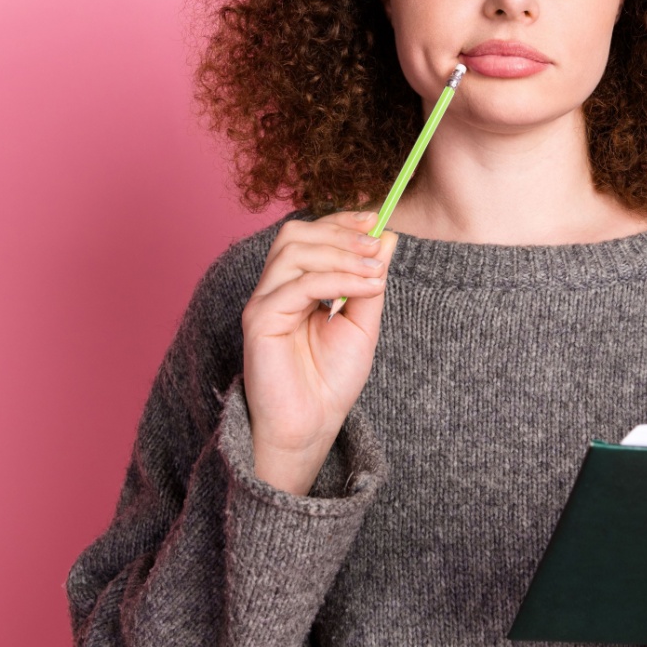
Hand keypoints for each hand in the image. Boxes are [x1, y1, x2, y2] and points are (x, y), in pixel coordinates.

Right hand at [241, 210, 399, 495]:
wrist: (313, 426)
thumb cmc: (331, 381)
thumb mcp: (362, 323)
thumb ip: (369, 281)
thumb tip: (386, 237)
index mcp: (294, 286)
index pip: (308, 235)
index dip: (339, 221)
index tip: (373, 220)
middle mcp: (274, 289)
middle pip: (295, 234)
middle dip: (339, 233)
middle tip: (375, 246)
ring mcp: (263, 303)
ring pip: (294, 252)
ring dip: (340, 254)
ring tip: (374, 272)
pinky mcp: (260, 320)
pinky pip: (298, 285)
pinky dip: (337, 280)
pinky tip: (365, 288)